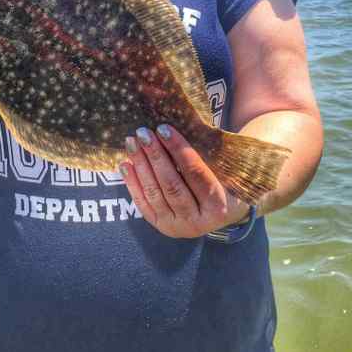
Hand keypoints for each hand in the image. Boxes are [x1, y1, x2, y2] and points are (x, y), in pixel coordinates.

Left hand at [121, 124, 249, 237]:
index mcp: (219, 207)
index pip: (196, 174)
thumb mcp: (225, 170)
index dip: (179, 150)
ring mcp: (177, 227)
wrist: (222, 211)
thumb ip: (210, 154)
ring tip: (132, 142)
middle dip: (155, 156)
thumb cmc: (224, 182)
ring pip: (155, 193)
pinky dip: (132, 183)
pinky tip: (125, 164)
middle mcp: (198, 223)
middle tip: (143, 132)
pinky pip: (143, 204)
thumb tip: (183, 124)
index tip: (164, 129)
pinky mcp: (161, 226)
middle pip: (172, 185)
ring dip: (141, 165)